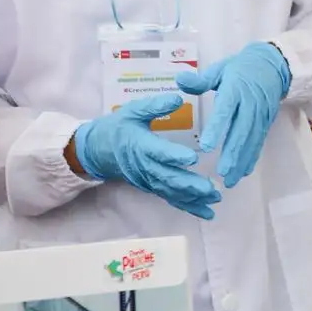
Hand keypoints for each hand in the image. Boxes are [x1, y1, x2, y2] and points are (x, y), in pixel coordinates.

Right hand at [73, 94, 221, 219]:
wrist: (96, 150)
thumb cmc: (117, 128)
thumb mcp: (132, 111)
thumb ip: (154, 106)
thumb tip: (178, 98)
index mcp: (140, 145)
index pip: (158, 152)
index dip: (174, 156)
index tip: (192, 157)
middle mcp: (145, 166)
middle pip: (168, 177)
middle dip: (190, 184)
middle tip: (211, 187)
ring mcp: (148, 180)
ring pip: (171, 191)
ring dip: (193, 197)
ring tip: (215, 198)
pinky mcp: (152, 187)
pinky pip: (171, 198)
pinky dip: (189, 206)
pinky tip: (208, 213)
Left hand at [177, 43, 292, 187]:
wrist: (272, 66)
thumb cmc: (239, 68)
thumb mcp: (220, 69)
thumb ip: (200, 80)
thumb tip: (179, 80)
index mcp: (235, 90)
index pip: (225, 111)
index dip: (217, 129)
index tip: (207, 147)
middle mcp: (250, 105)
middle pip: (241, 131)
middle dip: (232, 154)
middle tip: (221, 173)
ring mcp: (260, 116)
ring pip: (251, 141)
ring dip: (241, 161)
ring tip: (230, 180)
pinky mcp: (265, 123)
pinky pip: (258, 143)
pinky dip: (251, 158)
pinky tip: (243, 172)